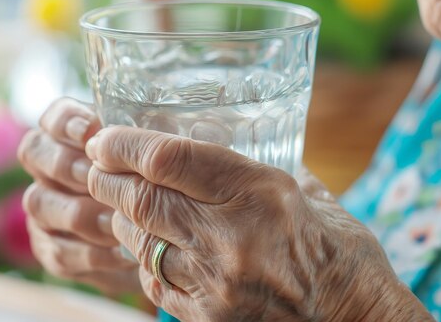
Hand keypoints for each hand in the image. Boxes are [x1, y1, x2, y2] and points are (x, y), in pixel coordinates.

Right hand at [18, 98, 140, 294]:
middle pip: (34, 152)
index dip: (64, 122)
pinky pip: (57, 249)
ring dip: (78, 211)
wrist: (157, 241)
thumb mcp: (157, 160)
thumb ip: (148, 144)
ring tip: (113, 220)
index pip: (51, 118)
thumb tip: (156, 136)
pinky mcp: (50, 248)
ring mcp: (45, 207)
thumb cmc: (159, 185)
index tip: (89, 130)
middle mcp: (47, 167)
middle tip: (96, 175)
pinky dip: (89, 253)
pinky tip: (119, 253)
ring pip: (38, 201)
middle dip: (66, 164)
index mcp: (69, 136)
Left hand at [86, 126, 433, 320]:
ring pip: (138, 242)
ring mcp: (215, 284)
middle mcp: (231, 237)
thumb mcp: (309, 195)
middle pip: (140, 199)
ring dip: (121, 219)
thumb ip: (257, 169)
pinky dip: (145, 260)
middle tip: (98, 167)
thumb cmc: (342, 255)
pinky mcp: (207, 318)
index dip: (125, 144)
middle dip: (108, 179)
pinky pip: (154, 282)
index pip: (168, 159)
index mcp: (260, 193)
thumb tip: (216, 142)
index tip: (105, 137)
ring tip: (124, 205)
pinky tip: (154, 249)